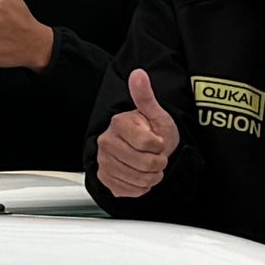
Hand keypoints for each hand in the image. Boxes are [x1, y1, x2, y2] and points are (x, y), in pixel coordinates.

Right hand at [98, 66, 180, 198]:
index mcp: (118, 124)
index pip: (149, 143)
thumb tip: (138, 74)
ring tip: (149, 165)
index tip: (157, 140)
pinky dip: (142, 186)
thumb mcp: (156, 114)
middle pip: (146, 163)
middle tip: (155, 155)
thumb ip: (145, 96)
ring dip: (152, 176)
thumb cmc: (152, 132)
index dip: (160, 145)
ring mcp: (104, 162)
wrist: (141, 151)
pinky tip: (139, 175)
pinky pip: (132, 191)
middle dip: (158, 162)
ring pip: (140, 179)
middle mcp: (106, 143)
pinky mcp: (106, 179)